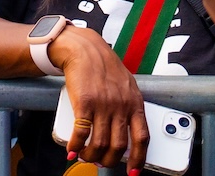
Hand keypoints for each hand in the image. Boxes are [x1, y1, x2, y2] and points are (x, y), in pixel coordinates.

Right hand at [50, 26, 148, 172]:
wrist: (85, 50)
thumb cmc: (105, 68)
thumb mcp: (127, 86)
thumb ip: (129, 107)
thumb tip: (128, 133)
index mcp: (134, 103)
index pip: (142, 138)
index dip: (138, 159)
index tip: (133, 171)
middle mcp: (120, 106)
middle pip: (118, 146)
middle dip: (109, 161)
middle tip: (101, 162)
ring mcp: (103, 105)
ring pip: (99, 144)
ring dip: (91, 156)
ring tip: (85, 156)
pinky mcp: (84, 103)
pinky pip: (81, 134)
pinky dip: (75, 146)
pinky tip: (72, 150)